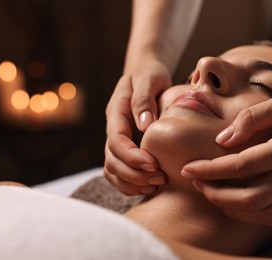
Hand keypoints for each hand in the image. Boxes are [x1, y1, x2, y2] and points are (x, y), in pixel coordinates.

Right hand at [104, 61, 170, 194]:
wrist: (146, 75)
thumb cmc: (150, 75)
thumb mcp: (150, 79)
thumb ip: (144, 99)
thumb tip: (144, 125)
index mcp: (116, 112)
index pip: (116, 140)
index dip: (131, 156)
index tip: (152, 165)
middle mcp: (113, 128)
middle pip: (111, 160)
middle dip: (133, 173)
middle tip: (159, 178)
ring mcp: (117, 140)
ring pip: (112, 170)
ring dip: (131, 182)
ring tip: (157, 184)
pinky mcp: (125, 148)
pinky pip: (119, 172)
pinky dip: (131, 184)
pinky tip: (150, 186)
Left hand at [182, 86, 271, 224]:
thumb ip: (251, 119)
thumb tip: (222, 140)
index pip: (241, 166)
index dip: (210, 169)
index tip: (188, 167)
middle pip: (249, 198)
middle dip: (215, 193)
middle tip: (196, 181)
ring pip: (264, 213)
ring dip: (232, 207)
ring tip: (212, 192)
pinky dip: (254, 213)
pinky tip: (238, 201)